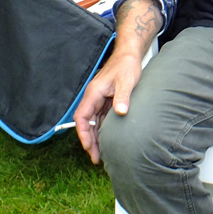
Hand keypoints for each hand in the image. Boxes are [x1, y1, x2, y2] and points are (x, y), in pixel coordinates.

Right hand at [74, 49, 141, 163]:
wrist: (130, 55)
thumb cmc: (126, 65)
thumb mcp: (126, 81)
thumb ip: (123, 96)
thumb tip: (120, 112)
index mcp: (93, 93)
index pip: (82, 116)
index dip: (83, 133)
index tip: (89, 147)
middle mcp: (93, 98)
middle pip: (86, 123)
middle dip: (90, 141)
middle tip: (96, 158)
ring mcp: (99, 100)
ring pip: (93, 123)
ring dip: (96, 138)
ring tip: (101, 155)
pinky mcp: (107, 101)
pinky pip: (101, 119)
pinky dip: (102, 130)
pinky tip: (108, 140)